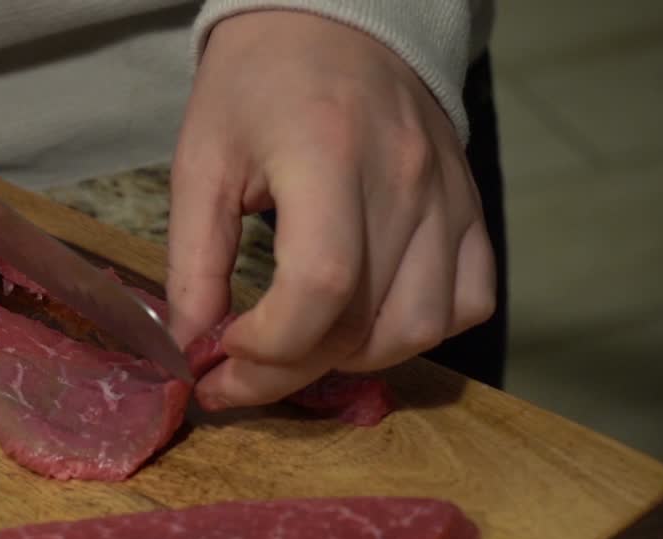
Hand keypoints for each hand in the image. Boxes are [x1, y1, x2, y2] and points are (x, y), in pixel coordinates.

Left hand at [165, 10, 496, 409]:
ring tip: (298, 348)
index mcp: (327, 156)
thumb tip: (192, 346)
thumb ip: (192, 260)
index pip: (322, 285)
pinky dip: (417, 331)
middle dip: (286, 373)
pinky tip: (364, 323)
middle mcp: (402, 182)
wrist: (337, 18)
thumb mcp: (200, 161)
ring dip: (351, 360)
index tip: (222, 349)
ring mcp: (447, 198)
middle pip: (362, 323)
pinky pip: (467, 301)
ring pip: (419, 328)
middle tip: (233, 378)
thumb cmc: (256, 84)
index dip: (270, 343)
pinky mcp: (470, 208)